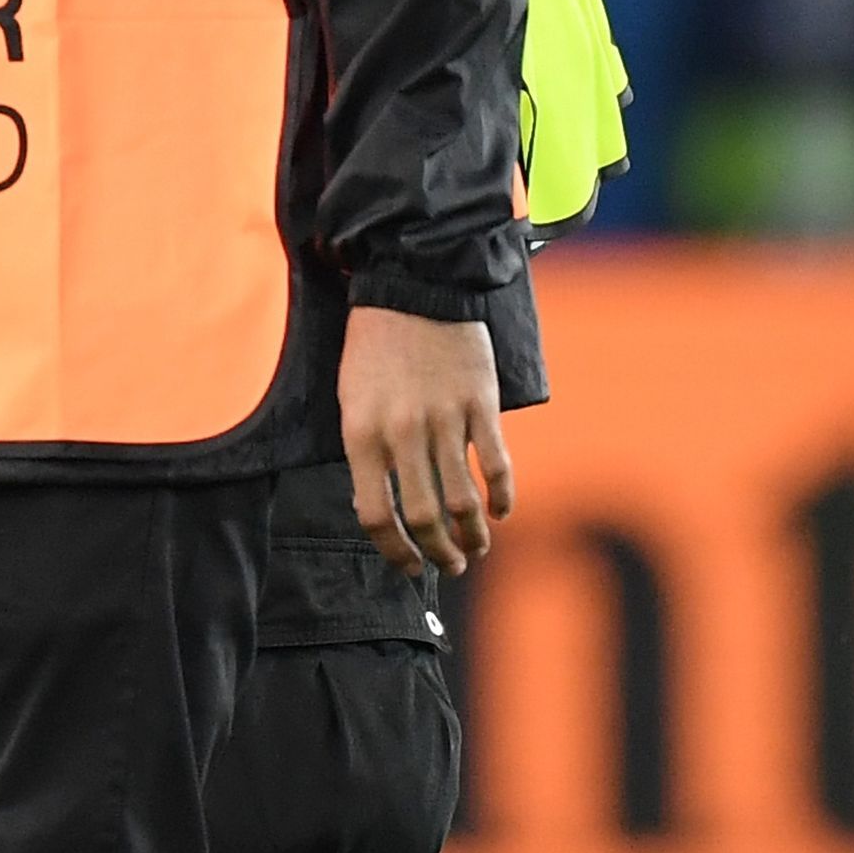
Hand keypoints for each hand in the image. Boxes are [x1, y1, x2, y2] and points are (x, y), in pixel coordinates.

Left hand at [341, 302, 510, 572]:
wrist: (413, 285)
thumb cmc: (375, 346)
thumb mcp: (351, 400)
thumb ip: (366, 453)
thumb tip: (384, 508)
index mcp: (362, 435)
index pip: (375, 515)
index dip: (394, 551)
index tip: (410, 567)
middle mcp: (402, 432)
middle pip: (423, 517)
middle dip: (439, 553)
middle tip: (451, 566)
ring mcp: (444, 418)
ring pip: (462, 499)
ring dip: (472, 534)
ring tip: (477, 548)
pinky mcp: (480, 402)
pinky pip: (495, 463)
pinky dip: (502, 496)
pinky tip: (502, 511)